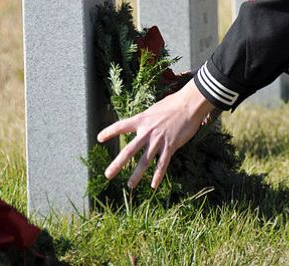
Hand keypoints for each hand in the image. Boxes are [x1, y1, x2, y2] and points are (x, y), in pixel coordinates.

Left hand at [97, 79, 215, 188]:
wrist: (189, 104)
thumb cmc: (174, 103)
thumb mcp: (155, 108)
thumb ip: (149, 118)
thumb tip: (146, 122)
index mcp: (142, 119)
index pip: (121, 126)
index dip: (109, 131)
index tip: (99, 138)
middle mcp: (147, 131)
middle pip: (129, 150)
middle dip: (118, 164)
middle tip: (107, 175)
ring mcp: (159, 140)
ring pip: (145, 161)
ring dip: (136, 175)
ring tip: (129, 185)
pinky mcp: (171, 146)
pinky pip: (162, 164)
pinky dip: (158, 175)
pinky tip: (153, 185)